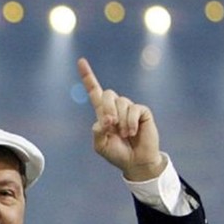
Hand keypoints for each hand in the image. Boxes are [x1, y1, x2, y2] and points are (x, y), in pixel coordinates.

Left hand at [78, 57, 164, 180]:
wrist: (135, 162)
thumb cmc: (117, 153)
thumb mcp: (100, 146)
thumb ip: (97, 133)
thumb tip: (103, 120)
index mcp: (102, 113)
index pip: (94, 92)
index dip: (88, 77)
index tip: (81, 61)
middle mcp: (116, 107)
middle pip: (107, 94)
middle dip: (107, 109)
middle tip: (111, 126)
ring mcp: (130, 108)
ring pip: (121, 102)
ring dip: (121, 121)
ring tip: (125, 134)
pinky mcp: (142, 111)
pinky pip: (134, 109)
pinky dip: (131, 122)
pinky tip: (133, 132)